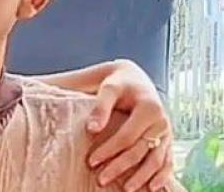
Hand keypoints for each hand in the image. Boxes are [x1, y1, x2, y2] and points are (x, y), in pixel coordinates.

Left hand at [86, 59, 173, 190]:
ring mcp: (167, 133)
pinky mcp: (168, 140)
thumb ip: (100, 107)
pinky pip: (168, 161)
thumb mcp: (109, 88)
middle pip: (140, 151)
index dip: (109, 150)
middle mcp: (162, 122)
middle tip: (102, 179)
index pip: (127, 136)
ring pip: (156, 160)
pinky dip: (162, 176)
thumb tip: (91, 130)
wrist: (135, 79)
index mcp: (150, 108)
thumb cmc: (119, 84)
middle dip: (121, 167)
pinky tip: (152, 188)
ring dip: (142, 177)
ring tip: (126, 189)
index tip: (91, 161)